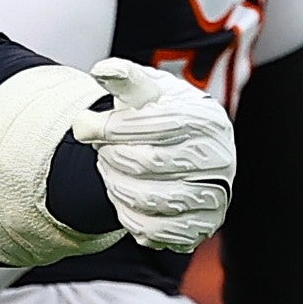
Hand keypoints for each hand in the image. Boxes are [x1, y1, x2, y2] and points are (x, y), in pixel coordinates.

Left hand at [69, 58, 234, 251]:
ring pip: (150, 200)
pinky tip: (123, 196)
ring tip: (110, 171)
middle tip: (101, 150)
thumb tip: (103, 71)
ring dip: (115, 185)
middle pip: (150, 163)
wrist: (181, 148)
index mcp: (206, 120)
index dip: (113, 127)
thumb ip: (125, 78)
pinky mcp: (201, 227)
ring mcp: (214, 197)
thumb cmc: (159, 112)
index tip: (83, 125)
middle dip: (112, 156)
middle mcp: (219, 160)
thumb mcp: (145, 89)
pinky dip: (128, 216)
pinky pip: (156, 232)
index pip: (157, 126)